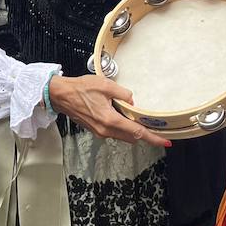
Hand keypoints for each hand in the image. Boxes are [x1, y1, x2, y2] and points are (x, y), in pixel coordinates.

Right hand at [48, 75, 170, 147]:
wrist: (60, 95)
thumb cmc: (80, 89)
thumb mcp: (105, 85)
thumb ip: (123, 93)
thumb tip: (132, 101)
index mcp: (109, 120)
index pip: (136, 133)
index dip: (153, 138)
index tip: (165, 141)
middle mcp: (105, 130)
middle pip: (131, 137)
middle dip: (143, 133)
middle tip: (152, 125)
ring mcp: (99, 131)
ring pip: (122, 135)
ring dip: (130, 130)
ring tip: (134, 117)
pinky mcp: (95, 130)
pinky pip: (113, 132)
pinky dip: (121, 127)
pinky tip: (120, 115)